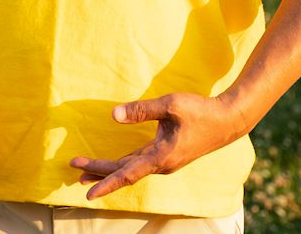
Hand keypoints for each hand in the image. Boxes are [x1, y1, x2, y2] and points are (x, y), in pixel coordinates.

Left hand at [70, 92, 241, 199]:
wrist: (227, 121)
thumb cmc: (200, 111)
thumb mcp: (171, 105)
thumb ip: (142, 110)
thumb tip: (113, 115)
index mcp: (160, 157)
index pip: (127, 174)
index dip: (106, 183)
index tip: (88, 194)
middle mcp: (160, 164)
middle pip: (123, 171)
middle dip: (98, 170)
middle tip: (73, 166)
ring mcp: (164, 161)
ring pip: (130, 168)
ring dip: (108, 169)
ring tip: (84, 172)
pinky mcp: (167, 154)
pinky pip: (139, 162)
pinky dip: (123, 164)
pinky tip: (114, 163)